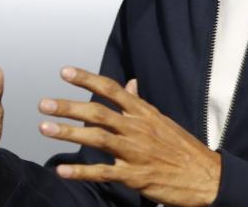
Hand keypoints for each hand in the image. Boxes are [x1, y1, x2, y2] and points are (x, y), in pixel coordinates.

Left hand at [38, 67, 220, 206]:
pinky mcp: (135, 176)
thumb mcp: (161, 120)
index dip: (87, 79)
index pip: (112, 89)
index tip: (65, 72)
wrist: (204, 175)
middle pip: (98, 112)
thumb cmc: (181, 147)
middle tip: (44, 103)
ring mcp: (136, 152)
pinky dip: (81, 170)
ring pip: (97, 139)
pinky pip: (103, 172)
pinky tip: (61, 169)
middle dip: (69, 107)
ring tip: (44, 129)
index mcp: (144, 112)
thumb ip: (140, 103)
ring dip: (69, 133)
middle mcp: (138, 128)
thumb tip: (129, 84)